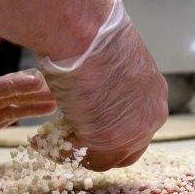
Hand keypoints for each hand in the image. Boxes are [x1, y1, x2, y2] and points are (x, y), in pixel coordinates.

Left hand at [0, 69, 55, 182]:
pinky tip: (41, 112)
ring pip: (8, 105)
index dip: (12, 85)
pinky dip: (24, 115)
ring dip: (32, 102)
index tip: (37, 81)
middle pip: (4, 94)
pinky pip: (4, 119)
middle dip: (30, 90)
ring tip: (59, 100)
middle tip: (60, 87)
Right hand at [40, 0, 167, 170]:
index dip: (113, 134)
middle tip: (71, 145)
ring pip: (103, 160)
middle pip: (127, 152)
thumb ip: (113, 87)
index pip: (138, 128)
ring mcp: (133, 132)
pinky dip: (57, 152)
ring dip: (74, 154)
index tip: (89, 132)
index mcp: (154, 95)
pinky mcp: (108, 140)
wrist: (86, 34)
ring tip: (49, 142)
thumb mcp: (114, 65)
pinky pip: (79, 156)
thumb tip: (94, 95)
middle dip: (98, 152)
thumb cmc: (94, 37)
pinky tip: (39, 140)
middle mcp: (151, 116)